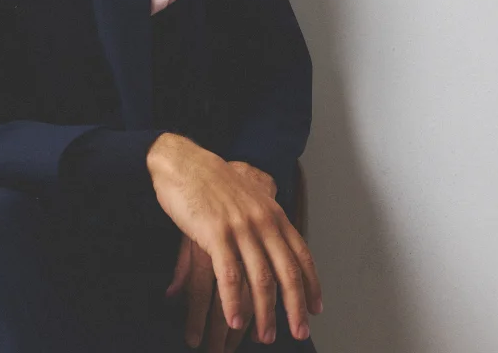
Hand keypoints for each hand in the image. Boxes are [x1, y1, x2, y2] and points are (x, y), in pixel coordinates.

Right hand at [147, 133, 322, 344]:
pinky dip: (234, 301)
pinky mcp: (215, 233)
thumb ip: (263, 217)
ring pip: (261, 279)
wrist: (182, 161)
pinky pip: (229, 275)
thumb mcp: (248, 194)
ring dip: (265, 313)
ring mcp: (240, 227)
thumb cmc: (212, 179)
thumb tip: (275, 239)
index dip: (311, 285)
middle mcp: (262, 221)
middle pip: (286, 273)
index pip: (301, 255)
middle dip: (295, 308)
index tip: (315, 309)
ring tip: (266, 336)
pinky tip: (235, 319)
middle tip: (299, 332)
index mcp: (272, 213)